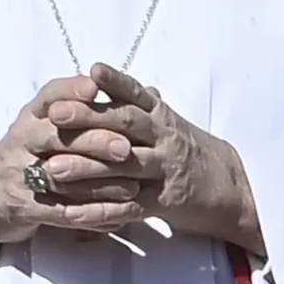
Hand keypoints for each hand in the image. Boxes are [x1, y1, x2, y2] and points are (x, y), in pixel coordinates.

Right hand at [0, 75, 152, 261]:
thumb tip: (147, 92)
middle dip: (93, 140)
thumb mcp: (46, 125)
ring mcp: (20, 175)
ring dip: (98, 183)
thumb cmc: (27, 155)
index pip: (49, 96)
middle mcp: (21, 141)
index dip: (71, 91)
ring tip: (132, 187)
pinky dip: (93, 215)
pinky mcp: (26, 207)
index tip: (96, 89)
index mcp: (30, 118)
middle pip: (56, 136)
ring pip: (61, 177)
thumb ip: (89, 109)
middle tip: (125, 148)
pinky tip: (120, 215)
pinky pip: (62, 212)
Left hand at [60, 63, 263, 254]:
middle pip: (125, 124)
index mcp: (161, 117)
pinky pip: (128, 208)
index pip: (136, 94)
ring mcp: (164, 171)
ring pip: (122, 167)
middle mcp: (163, 139)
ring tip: (52, 167)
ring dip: (85, 168)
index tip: (92, 70)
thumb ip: (134, 101)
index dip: (115, 82)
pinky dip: (100, 212)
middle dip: (88, 118)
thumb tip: (101, 74)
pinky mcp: (163, 203)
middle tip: (54, 114)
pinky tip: (73, 213)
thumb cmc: (189, 149)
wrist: (231, 188)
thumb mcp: (167, 121)